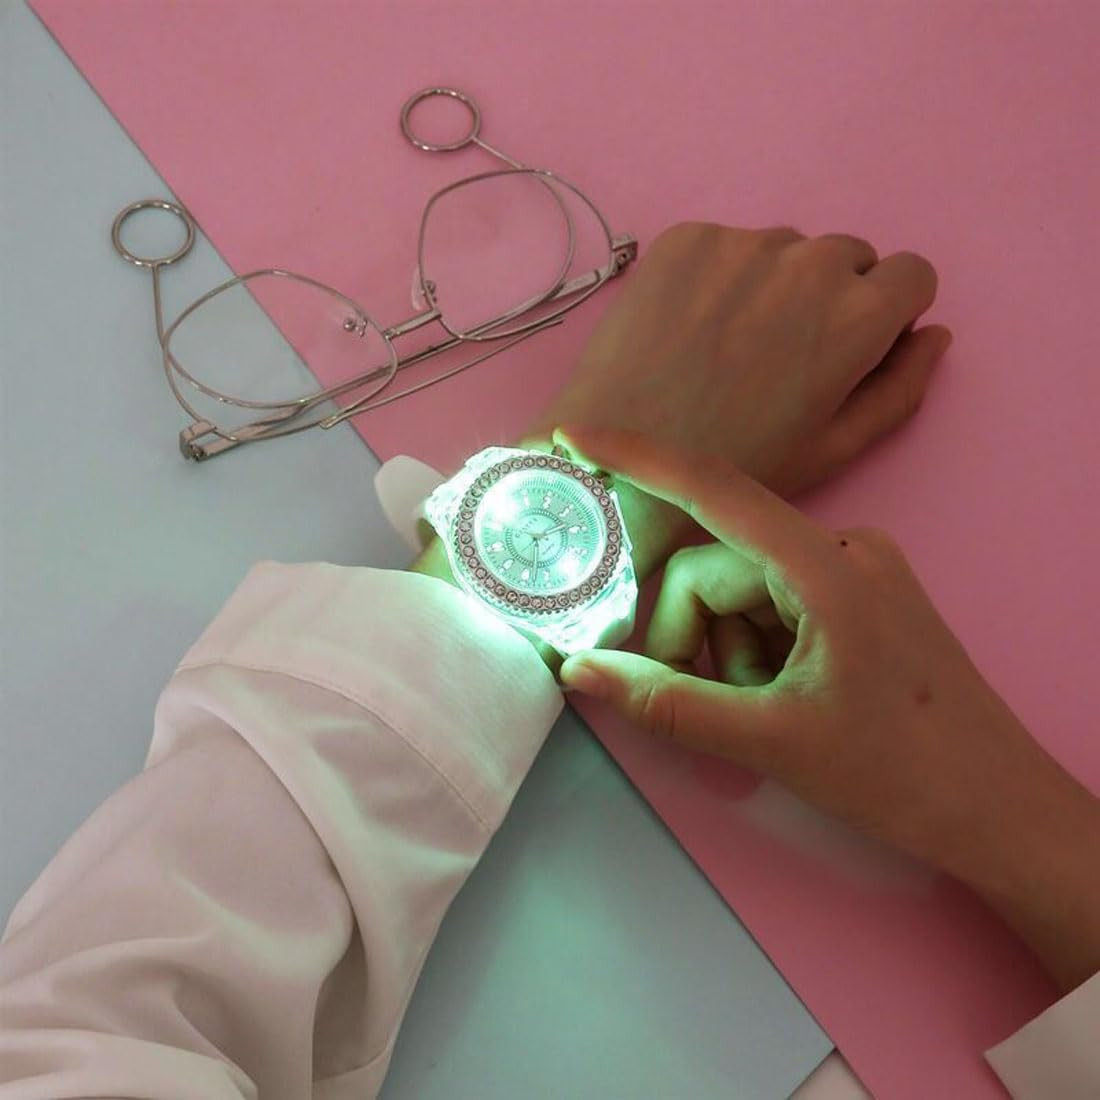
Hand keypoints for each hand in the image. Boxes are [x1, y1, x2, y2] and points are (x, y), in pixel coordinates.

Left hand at [530, 221, 950, 501]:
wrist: (618, 462)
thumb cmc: (735, 469)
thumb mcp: (835, 448)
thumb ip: (900, 386)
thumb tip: (933, 333)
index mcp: (858, 313)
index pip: (913, 273)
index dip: (888, 313)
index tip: (853, 345)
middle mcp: (807, 260)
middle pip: (848, 257)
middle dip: (832, 297)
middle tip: (781, 357)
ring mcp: (740, 243)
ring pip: (784, 250)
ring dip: (774, 283)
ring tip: (728, 347)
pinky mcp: (684, 239)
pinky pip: (726, 245)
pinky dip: (720, 276)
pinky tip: (690, 330)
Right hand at [557, 427, 1099, 991]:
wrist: (998, 808)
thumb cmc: (896, 773)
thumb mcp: (769, 741)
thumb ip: (667, 702)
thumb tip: (578, 669)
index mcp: (825, 566)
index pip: (713, 490)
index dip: (638, 459)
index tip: (577, 437)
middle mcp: (842, 547)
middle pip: (719, 563)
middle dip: (688, 629)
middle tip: (689, 697)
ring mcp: (856, 569)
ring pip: (744, 585)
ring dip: (724, 644)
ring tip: (754, 709)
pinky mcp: (861, 595)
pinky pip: (776, 598)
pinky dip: (754, 643)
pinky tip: (778, 694)